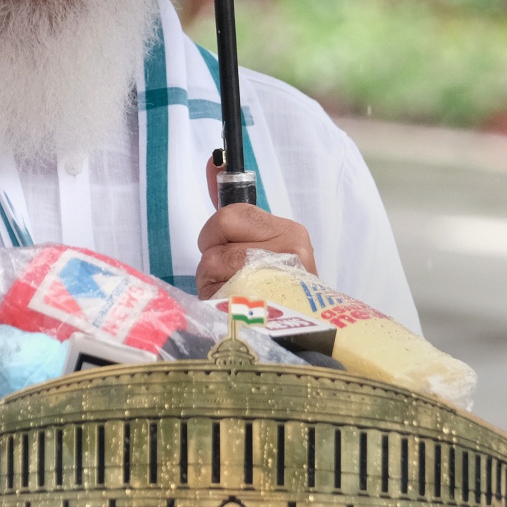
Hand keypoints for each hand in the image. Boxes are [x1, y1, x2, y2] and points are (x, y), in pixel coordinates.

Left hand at [196, 157, 316, 297]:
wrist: (294, 345)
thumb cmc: (269, 298)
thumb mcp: (251, 253)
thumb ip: (233, 215)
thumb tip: (214, 162)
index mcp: (292, 235)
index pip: (238, 207)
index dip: (219, 182)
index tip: (213, 161)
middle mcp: (291, 247)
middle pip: (223, 222)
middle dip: (213, 247)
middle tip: (227, 270)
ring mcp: (278, 271)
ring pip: (214, 256)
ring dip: (213, 277)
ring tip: (235, 294)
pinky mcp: (265, 296)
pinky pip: (218, 282)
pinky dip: (217, 295)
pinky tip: (236, 305)